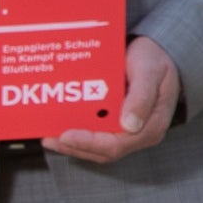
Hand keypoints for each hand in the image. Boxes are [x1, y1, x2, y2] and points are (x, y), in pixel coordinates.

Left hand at [46, 36, 179, 163]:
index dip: (89, 143)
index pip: (117, 145)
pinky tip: (58, 126)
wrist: (155, 51)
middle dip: (74, 146)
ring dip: (71, 144)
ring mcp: (126, 131)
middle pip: (103, 151)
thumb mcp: (150, 72)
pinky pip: (94, 134)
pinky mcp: (115, 124)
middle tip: (48, 138)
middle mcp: (138, 133)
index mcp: (151, 125)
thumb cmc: (154, 60)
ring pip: (95, 147)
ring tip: (48, 136)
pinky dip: (76, 133)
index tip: (66, 135)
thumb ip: (141, 97)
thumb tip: (129, 126)